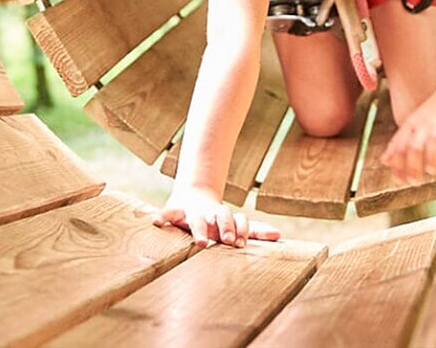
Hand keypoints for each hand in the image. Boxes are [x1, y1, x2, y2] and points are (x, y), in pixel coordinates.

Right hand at [152, 185, 280, 247]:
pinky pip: (167, 213)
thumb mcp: (233, 223)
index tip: (240, 243)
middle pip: (221, 216)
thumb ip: (255, 230)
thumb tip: (279, 235)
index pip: (238, 220)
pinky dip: (162, 216)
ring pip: (197, 220)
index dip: (240, 229)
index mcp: (226, 217)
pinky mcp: (175, 211)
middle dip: (226, 227)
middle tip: (228, 241)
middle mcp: (210, 214)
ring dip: (199, 229)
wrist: (193, 194)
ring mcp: (192, 213)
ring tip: (201, 242)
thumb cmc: (216, 217)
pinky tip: (156, 222)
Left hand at [380, 89, 435, 183]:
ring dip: (432, 158)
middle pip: (414, 145)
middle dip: (412, 165)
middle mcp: (424, 124)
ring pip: (434, 141)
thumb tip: (384, 162)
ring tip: (431, 172)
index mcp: (411, 125)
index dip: (397, 164)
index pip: (399, 145)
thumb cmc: (432, 112)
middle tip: (413, 182)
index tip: (398, 180)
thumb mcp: (411, 124)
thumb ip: (399, 143)